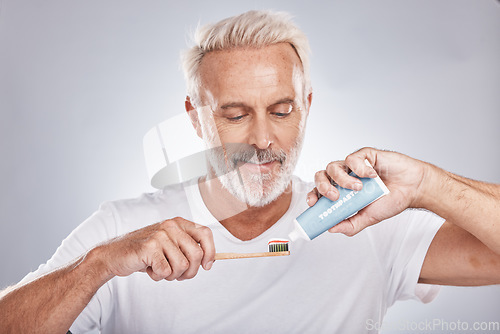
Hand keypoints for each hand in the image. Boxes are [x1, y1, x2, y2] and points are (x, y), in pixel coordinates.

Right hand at [97, 217, 214, 280]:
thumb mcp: (170, 245)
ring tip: (160, 269)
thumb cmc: (145, 253)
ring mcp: (160, 235)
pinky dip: (158, 276)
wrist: (114, 255)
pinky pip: (166, 272)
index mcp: (178, 223)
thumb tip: (210, 261)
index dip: (210, 252)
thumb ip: (188, 248)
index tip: (206, 266)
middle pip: (196, 255)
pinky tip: (149, 269)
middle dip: (189, 272)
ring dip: (172, 275)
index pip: (205, 234)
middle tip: (177, 275)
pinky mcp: (150, 247)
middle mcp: (171, 226)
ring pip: (182, 266)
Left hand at [307, 147, 429, 235]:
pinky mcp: (364, 155)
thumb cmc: (391, 201)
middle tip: (334, 196)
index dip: (313, 194)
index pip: (320, 191)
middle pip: (321, 176)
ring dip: (342, 179)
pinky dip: (360, 168)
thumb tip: (331, 228)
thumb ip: (351, 225)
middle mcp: (344, 177)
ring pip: (333, 166)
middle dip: (323, 186)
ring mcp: (353, 166)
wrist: (413, 189)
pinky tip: (372, 176)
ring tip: (358, 188)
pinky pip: (353, 158)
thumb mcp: (369, 218)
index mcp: (342, 191)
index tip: (313, 203)